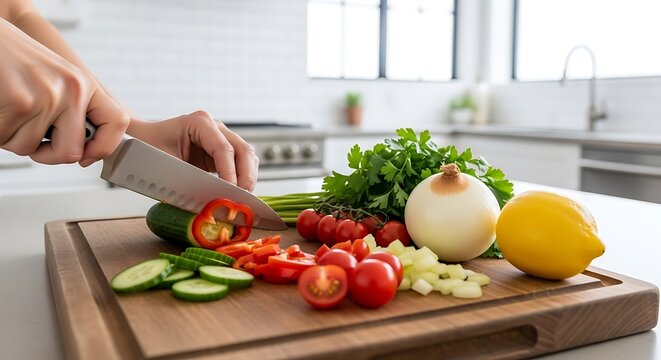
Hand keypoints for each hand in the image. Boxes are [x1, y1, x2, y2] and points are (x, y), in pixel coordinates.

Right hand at [0, 18, 128, 165]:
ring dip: (13, 137)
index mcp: (84, 84)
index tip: (86, 157)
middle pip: (71, 153)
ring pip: (30, 148)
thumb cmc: (13, 59)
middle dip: (47, 154)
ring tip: (9, 109)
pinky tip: (0, 108)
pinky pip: (6, 140)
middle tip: (32, 139)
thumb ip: (73, 110)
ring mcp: (47, 97)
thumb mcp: (55, 80)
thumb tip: (86, 152)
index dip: (104, 148)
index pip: (117, 123)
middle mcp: (71, 90)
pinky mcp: (19, 103)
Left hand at [129, 111, 258, 191]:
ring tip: (240, 199)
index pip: (224, 149)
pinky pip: (241, 163)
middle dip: (246, 176)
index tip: (230, 194)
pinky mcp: (223, 149)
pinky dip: (243, 178)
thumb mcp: (164, 164)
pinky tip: (236, 193)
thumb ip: (188, 180)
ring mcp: (221, 136)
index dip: (230, 173)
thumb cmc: (149, 148)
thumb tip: (210, 199)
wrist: (143, 141)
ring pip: (247, 156)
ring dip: (248, 178)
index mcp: (199, 122)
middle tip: (242, 199)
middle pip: (243, 150)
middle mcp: (214, 126)